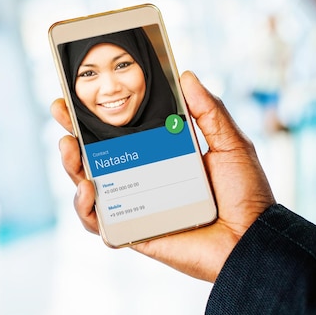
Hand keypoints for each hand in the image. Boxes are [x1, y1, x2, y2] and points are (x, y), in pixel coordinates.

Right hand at [50, 71, 275, 281]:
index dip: (95, 117)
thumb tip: (186, 75)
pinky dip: (86, 210)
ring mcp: (136, 206)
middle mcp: (143, 180)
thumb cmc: (246, 194)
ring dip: (72, 168)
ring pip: (89, 189)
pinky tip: (90, 190)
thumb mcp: (229, 143)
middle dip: (72, 135)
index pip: (120, 134)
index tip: (76, 95)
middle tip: (61, 114)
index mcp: (160, 156)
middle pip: (96, 159)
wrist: (254, 239)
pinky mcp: (134, 232)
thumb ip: (208, 111)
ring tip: (69, 149)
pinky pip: (100, 224)